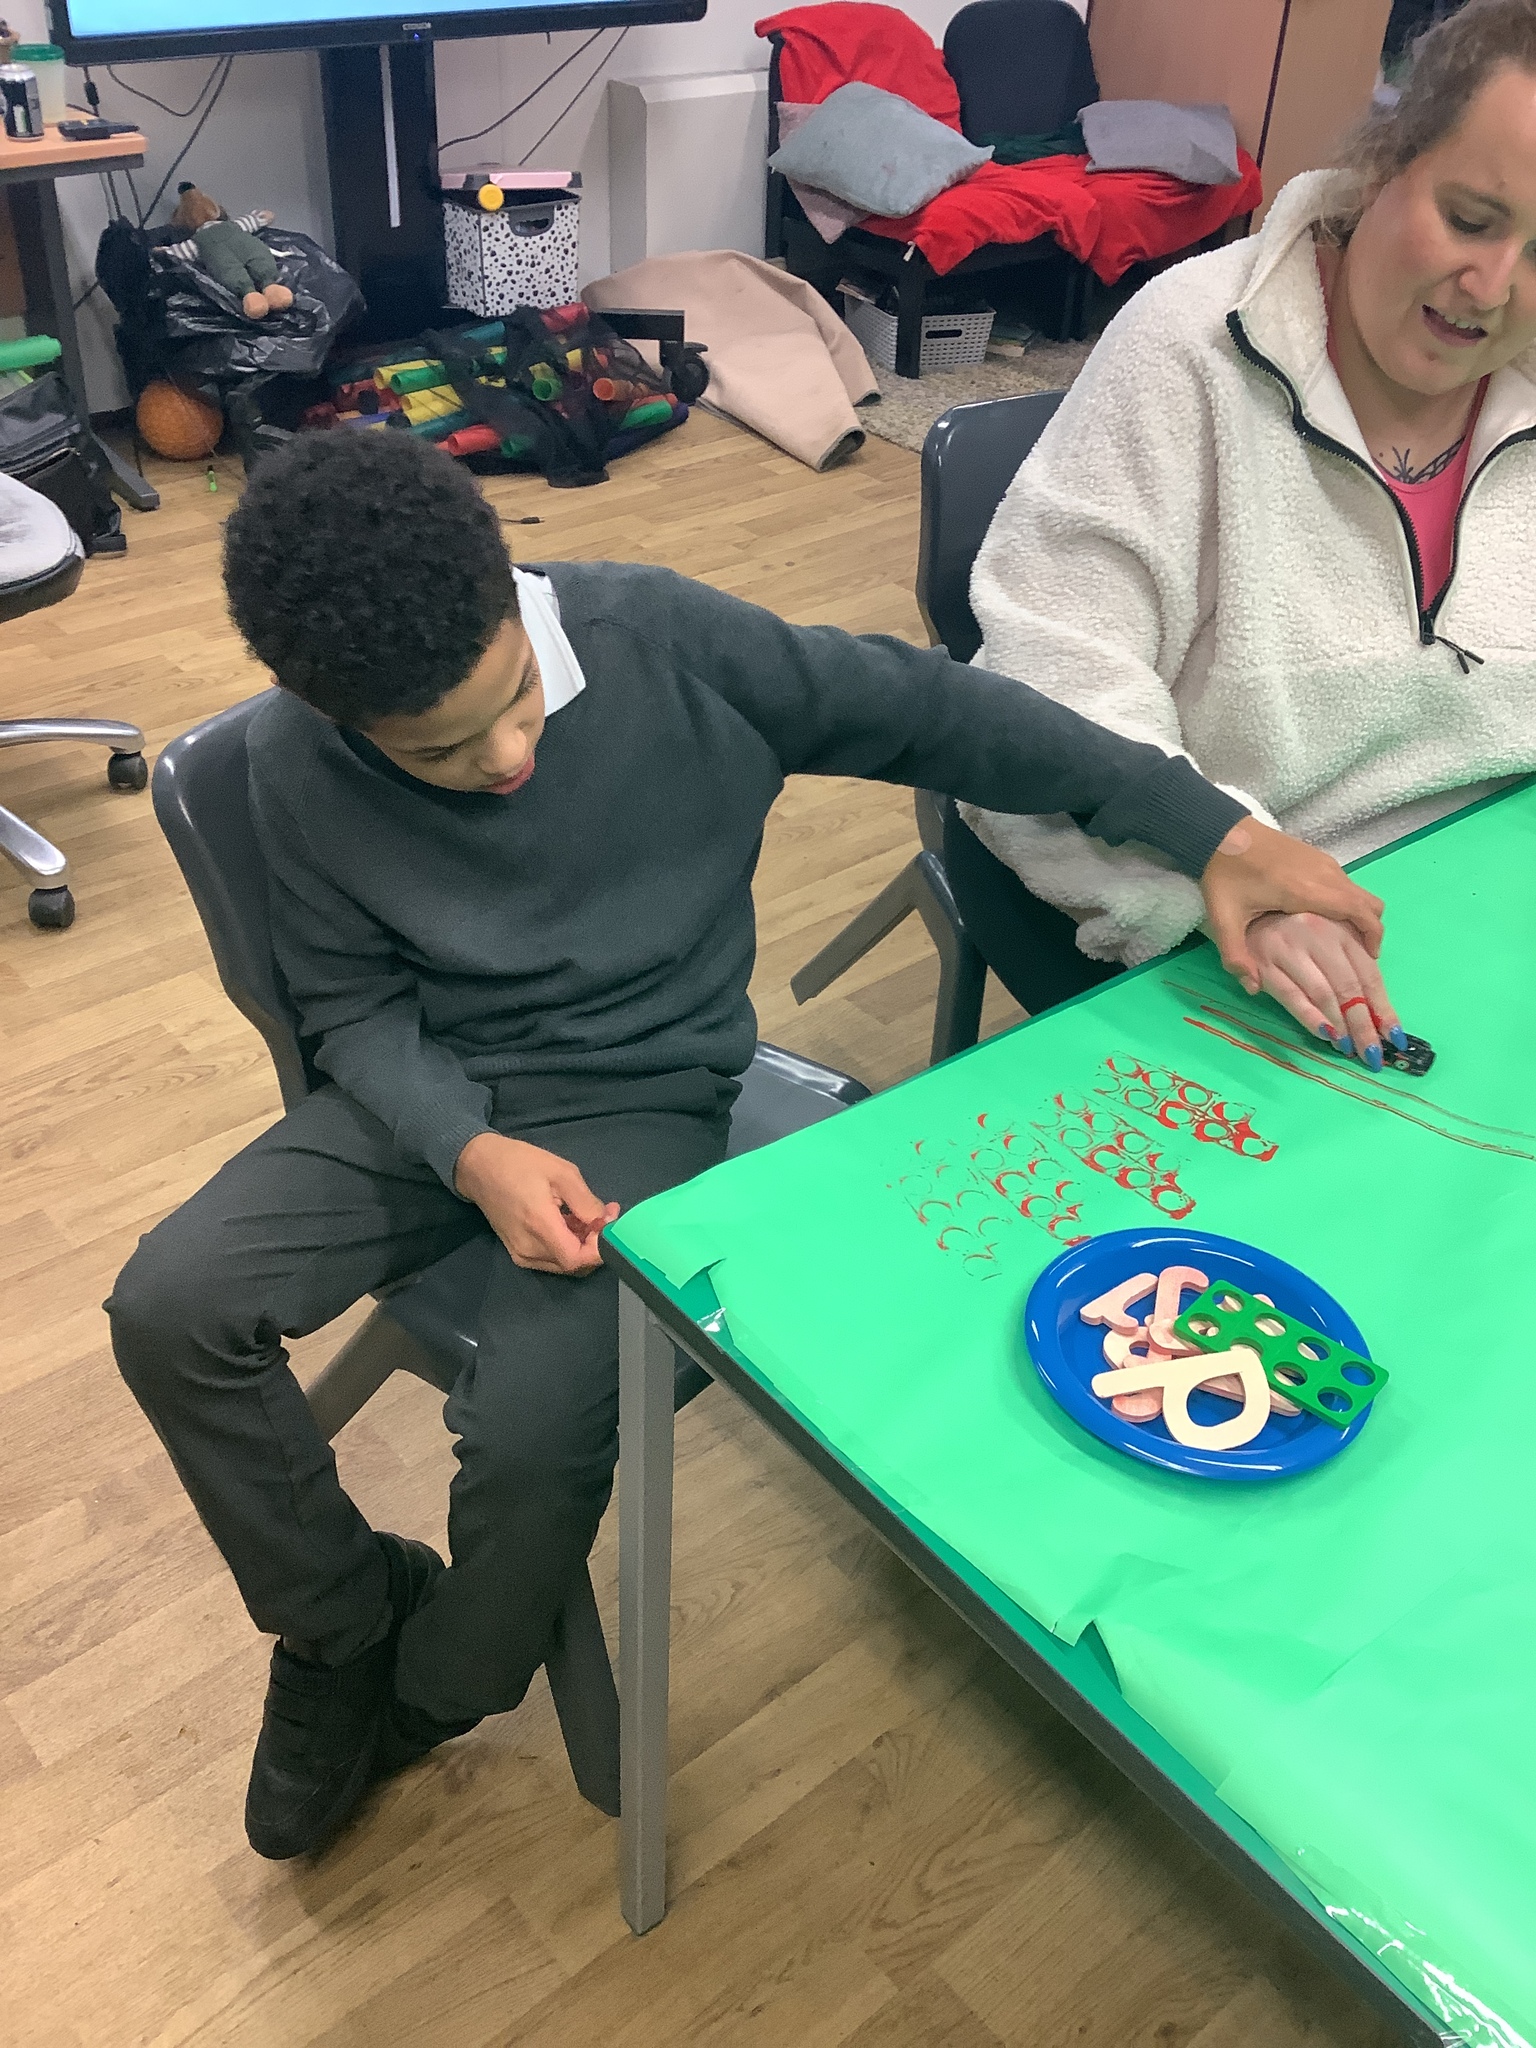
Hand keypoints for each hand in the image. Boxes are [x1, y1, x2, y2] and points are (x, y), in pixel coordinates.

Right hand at [454, 1132, 619, 1274]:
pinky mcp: (518, 1253)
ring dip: (582, 1246)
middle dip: (595, 1245)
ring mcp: (521, 1254)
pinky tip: (570, 1223)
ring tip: (588, 1216)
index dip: (600, 1250)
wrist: (478, 1167)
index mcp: (539, 1226)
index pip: (577, 1259)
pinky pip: (551, 1259)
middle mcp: (529, 1248)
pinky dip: (567, 1246)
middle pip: (573, 1265)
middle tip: (604, 1215)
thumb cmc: (520, 1163)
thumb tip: (606, 1223)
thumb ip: (586, 1202)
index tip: (609, 1225)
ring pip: (564, 1264)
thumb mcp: (561, 1172)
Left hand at [1199, 819, 1384, 990]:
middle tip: (1358, 953)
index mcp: (1307, 890)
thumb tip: (1253, 988)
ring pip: (1358, 891)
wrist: (1220, 833)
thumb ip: (1236, 956)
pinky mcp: (1316, 856)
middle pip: (1368, 901)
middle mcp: (1323, 873)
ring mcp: (1322, 862)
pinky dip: (1348, 901)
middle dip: (1371, 929)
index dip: (1373, 935)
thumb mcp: (1223, 919)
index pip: (1360, 911)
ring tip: (1341, 940)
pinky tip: (1324, 918)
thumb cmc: (1224, 875)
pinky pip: (1345, 882)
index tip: (1369, 957)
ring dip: (1359, 914)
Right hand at [1244, 911, 1401, 1069]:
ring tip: (1351, 1049)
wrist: (1243, 905)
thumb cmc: (1293, 921)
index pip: (1369, 975)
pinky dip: (1310, 1017)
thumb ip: (1352, 954)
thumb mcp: (1330, 926)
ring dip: (1340, 1026)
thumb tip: (1375, 1002)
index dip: (1383, 1008)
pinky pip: (1291, 995)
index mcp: (1341, 929)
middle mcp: (1319, 937)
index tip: (1394, 1036)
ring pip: (1323, 994)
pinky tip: (1325, 1035)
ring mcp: (1290, 951)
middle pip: (1349, 988)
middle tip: (1373, 1055)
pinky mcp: (1263, 964)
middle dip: (1364, 1026)